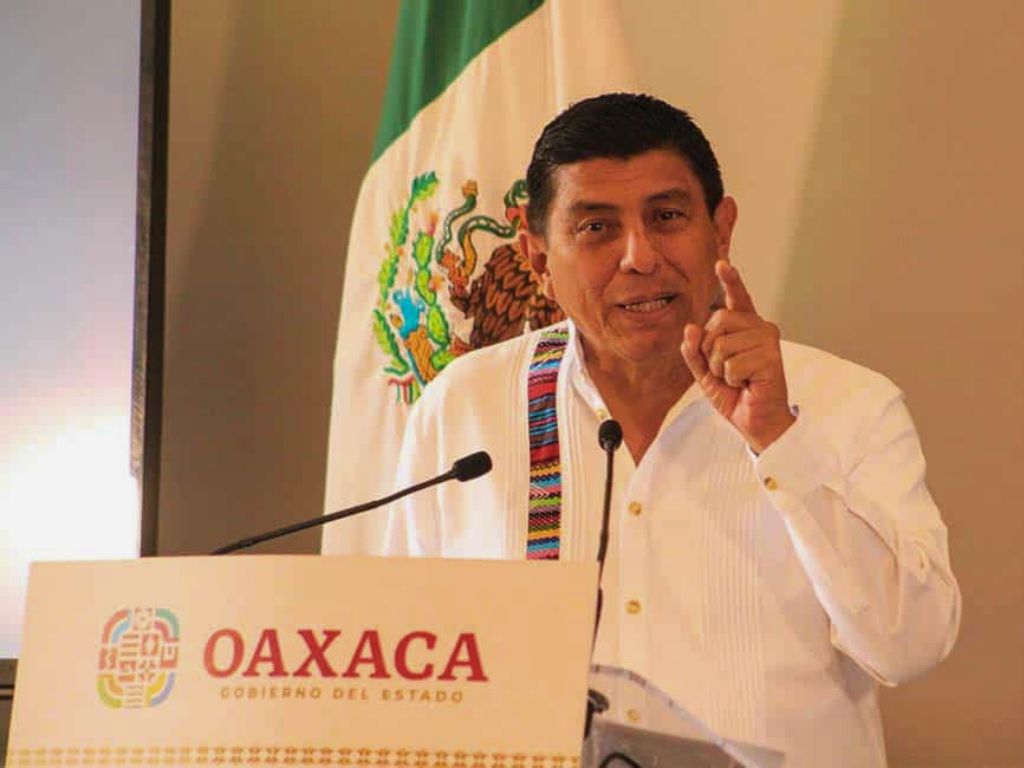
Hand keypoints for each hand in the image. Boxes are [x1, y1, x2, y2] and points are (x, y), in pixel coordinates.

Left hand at [680, 260, 794, 452]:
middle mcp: (759, 328)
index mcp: (745, 328)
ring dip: (721, 368)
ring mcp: (767, 340)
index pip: (736, 299)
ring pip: (722, 344)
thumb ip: (694, 350)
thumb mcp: (705, 372)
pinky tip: (747, 383)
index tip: (722, 263)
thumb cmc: (735, 394)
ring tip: (738, 378)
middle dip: (710, 350)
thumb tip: (690, 328)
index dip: (730, 280)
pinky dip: (732, 379)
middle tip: (725, 369)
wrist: (756, 421)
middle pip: (717, 320)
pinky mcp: (771, 357)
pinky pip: (731, 364)